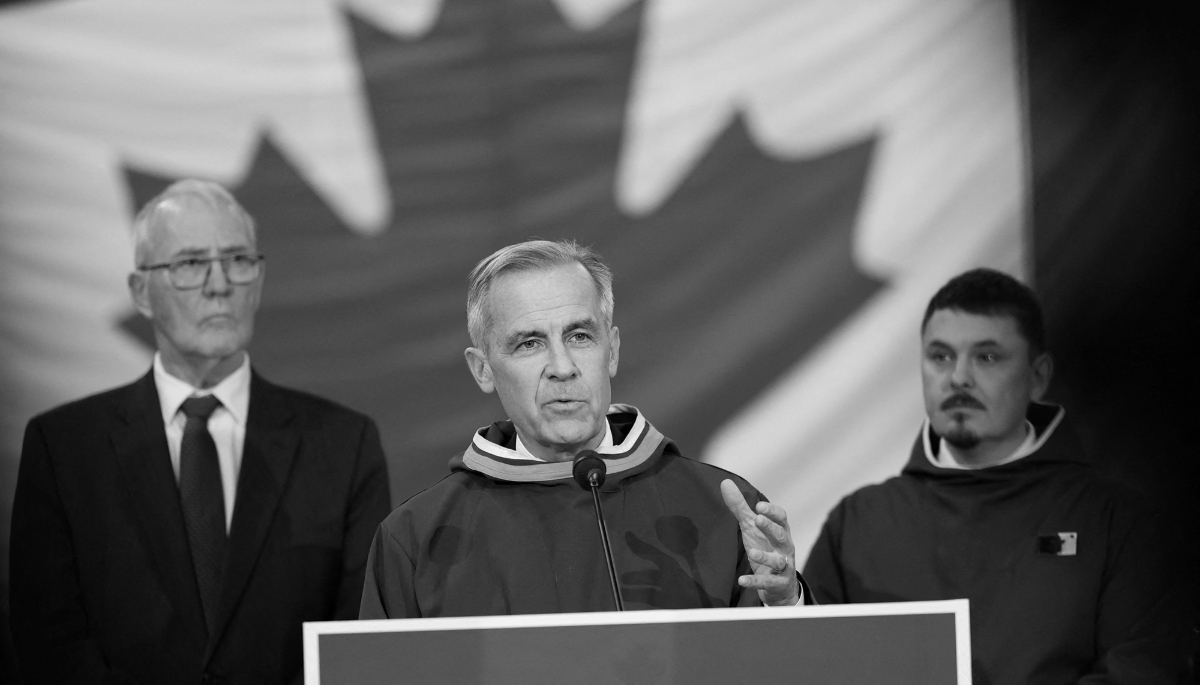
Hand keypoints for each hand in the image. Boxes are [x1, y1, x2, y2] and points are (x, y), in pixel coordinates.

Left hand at [720, 479, 799, 605]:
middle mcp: (785, 547)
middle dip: (770, 527)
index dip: (772, 512)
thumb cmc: (765, 547)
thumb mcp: (752, 527)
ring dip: (765, 557)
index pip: (782, 518)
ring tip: (751, 553)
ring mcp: (784, 566)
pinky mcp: (778, 583)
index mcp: (780, 531)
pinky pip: (767, 582)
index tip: (759, 506)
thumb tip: (725, 482)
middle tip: (757, 519)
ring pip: (779, 561)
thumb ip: (740, 507)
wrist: (779, 584)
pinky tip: (742, 580)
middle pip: (781, 535)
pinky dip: (755, 581)